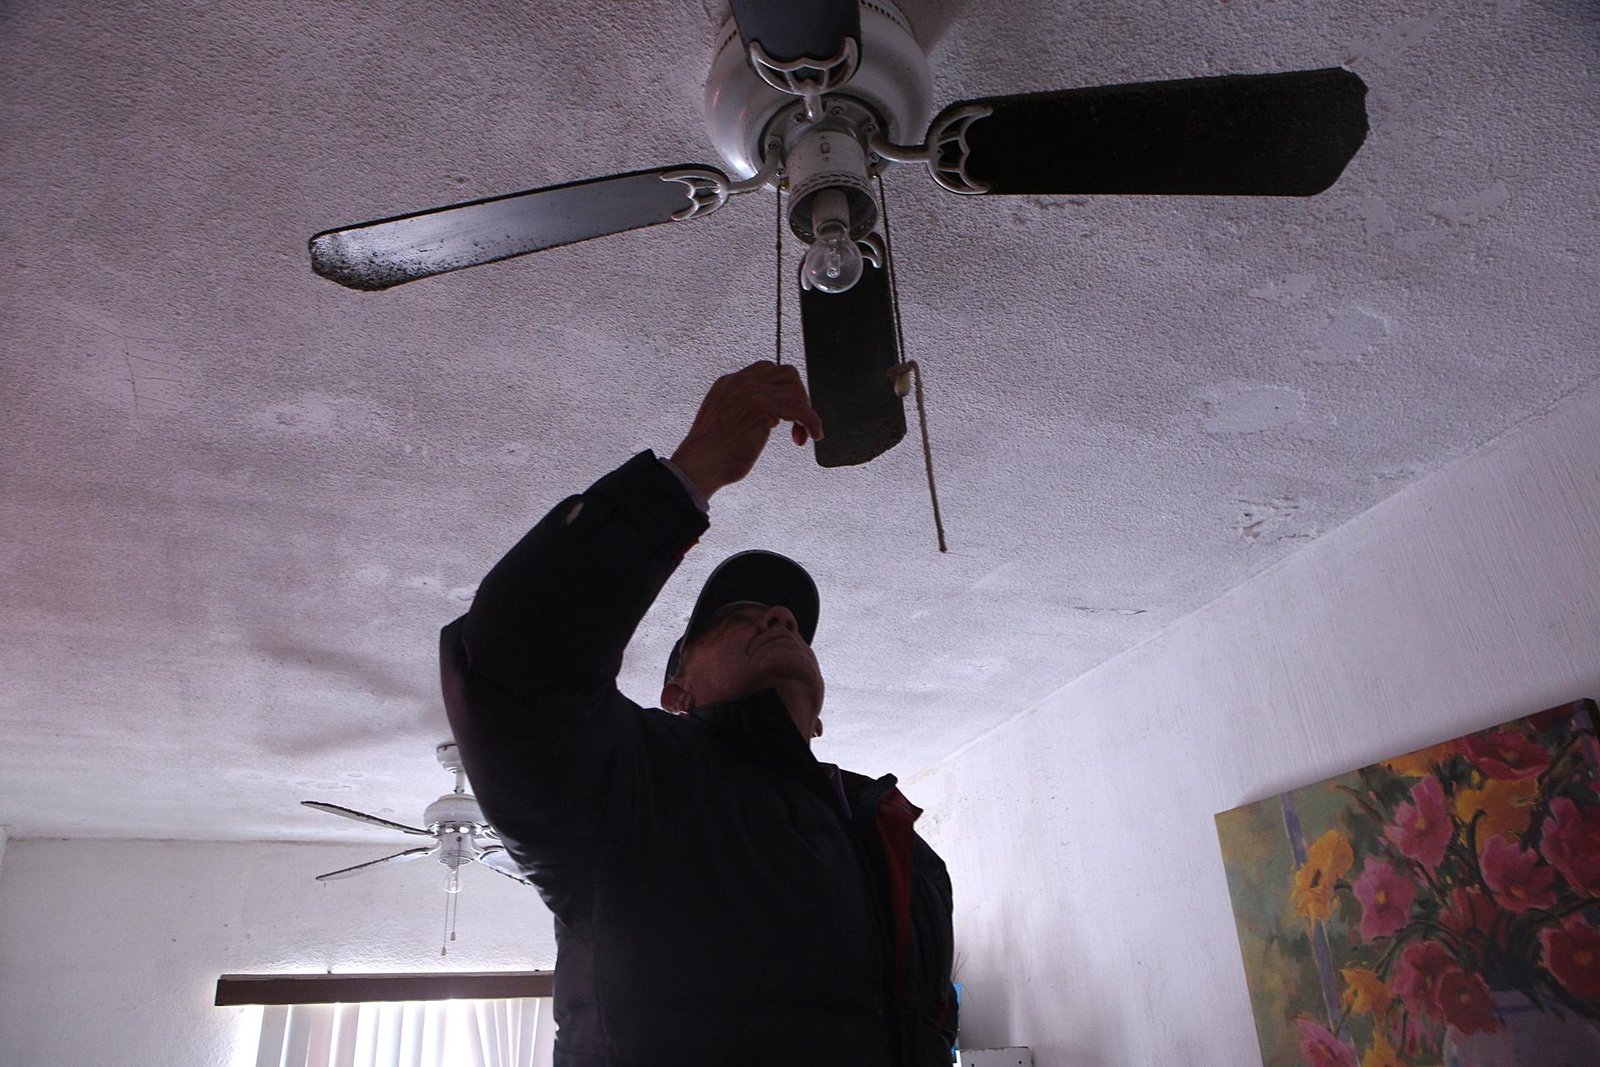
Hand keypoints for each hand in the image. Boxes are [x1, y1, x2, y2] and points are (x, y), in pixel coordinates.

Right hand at [670, 362, 823, 498]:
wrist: (698, 466)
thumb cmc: (712, 455)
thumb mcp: (727, 422)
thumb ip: (745, 411)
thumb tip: (772, 417)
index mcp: (729, 383)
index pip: (767, 370)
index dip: (783, 390)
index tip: (787, 414)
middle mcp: (739, 381)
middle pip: (786, 373)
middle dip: (799, 397)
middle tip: (798, 422)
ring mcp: (750, 392)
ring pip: (795, 389)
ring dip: (805, 412)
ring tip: (802, 433)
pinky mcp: (761, 407)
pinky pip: (799, 408)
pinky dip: (811, 421)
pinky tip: (812, 435)